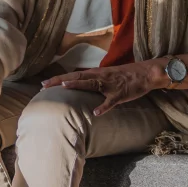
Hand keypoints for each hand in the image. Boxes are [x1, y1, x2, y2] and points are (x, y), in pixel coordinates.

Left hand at [41, 60, 163, 115]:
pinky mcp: (120, 94)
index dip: (58, 79)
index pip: (72, 76)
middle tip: (44, 86)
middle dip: (60, 81)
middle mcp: (99, 77)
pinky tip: (96, 113)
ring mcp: (109, 85)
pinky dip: (104, 107)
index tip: (43, 84)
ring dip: (77, 85)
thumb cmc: (123, 77)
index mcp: (94, 74)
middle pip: (76, 78)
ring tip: (64, 87)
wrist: (144, 73)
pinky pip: (111, 101)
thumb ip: (91, 81)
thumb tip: (77, 86)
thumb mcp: (104, 77)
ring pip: (91, 84)